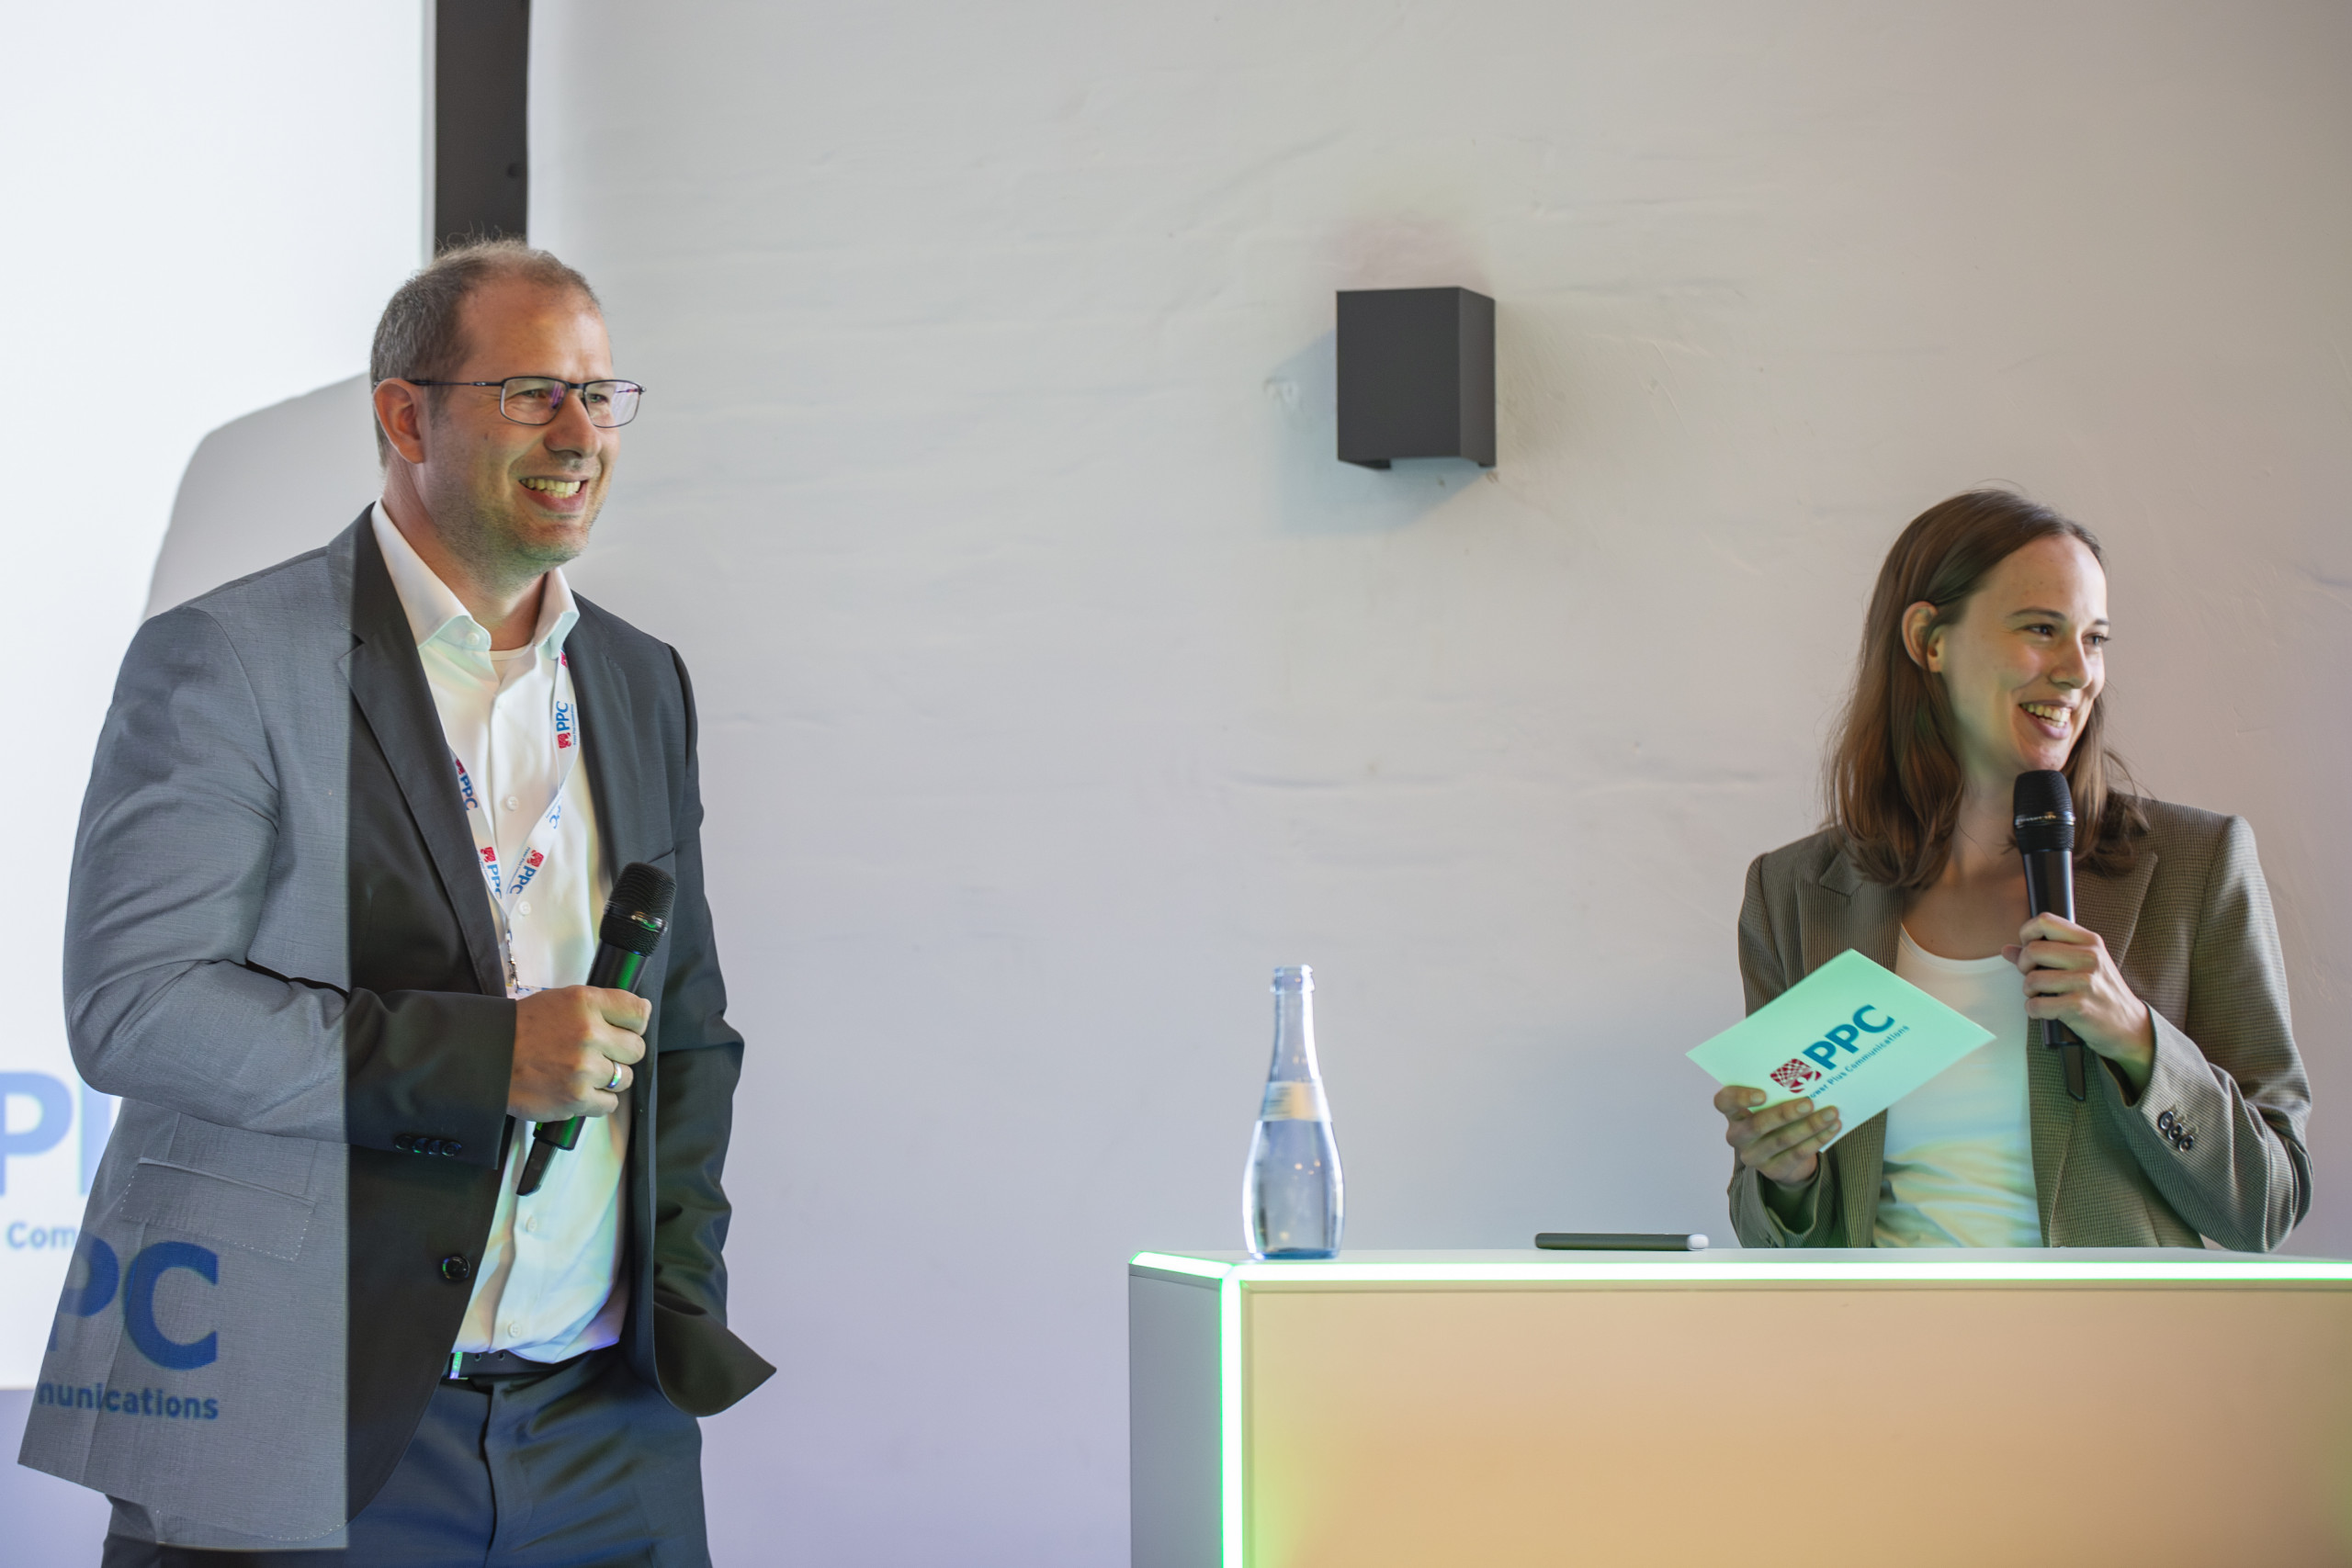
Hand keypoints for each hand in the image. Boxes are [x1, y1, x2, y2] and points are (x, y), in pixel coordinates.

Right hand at [508, 986, 649, 1120]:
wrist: (487, 1057)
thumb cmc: (523, 1028)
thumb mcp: (563, 1000)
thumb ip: (602, 1005)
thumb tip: (642, 1013)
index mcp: (586, 1004)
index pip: (639, 1013)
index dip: (634, 1024)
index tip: (624, 1029)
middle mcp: (589, 1034)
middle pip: (636, 1049)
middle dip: (621, 1052)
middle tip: (599, 1053)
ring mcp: (584, 1069)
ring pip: (624, 1078)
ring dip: (608, 1078)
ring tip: (582, 1072)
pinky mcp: (576, 1099)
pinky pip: (609, 1103)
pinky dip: (597, 1099)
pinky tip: (579, 1089)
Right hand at [1715, 1085, 1839, 1188]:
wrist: (1783, 1154)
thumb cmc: (1776, 1116)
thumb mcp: (1771, 1104)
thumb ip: (1778, 1092)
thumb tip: (1807, 1076)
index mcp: (1733, 1113)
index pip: (1724, 1102)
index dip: (1739, 1098)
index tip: (1762, 1094)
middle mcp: (1738, 1135)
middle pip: (1757, 1125)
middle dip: (1785, 1113)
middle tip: (1809, 1103)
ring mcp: (1753, 1156)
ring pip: (1782, 1140)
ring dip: (1810, 1125)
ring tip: (1831, 1113)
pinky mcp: (1773, 1170)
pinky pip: (1797, 1154)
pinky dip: (1818, 1139)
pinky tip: (1832, 1128)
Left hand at [2004, 913, 2154, 1094]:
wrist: (2130, 1026)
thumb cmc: (2103, 993)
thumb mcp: (2083, 964)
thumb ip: (2047, 952)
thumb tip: (2007, 949)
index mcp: (2089, 941)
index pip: (2045, 921)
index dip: (2026, 933)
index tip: (2028, 948)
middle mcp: (2089, 957)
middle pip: (2033, 949)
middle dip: (2023, 965)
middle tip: (2031, 975)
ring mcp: (2085, 981)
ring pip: (2031, 979)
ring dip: (2028, 991)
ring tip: (2040, 995)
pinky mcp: (2079, 1006)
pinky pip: (2037, 1005)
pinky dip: (2034, 1010)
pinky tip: (2045, 1010)